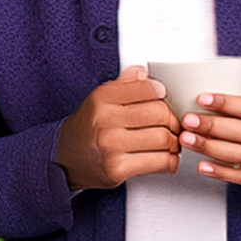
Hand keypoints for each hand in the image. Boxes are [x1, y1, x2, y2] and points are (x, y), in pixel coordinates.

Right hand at [55, 67, 180, 190]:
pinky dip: (169, 161)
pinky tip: (165, 158)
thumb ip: (124, 84)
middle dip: (174, 121)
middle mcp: (105, 120)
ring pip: (164, 139)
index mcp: (103, 98)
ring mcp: (110, 146)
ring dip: (174, 143)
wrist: (66, 157)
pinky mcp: (117, 169)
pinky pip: (159, 162)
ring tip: (171, 143)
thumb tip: (144, 71)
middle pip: (160, 114)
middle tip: (174, 126)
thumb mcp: (100, 99)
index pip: (148, 89)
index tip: (164, 102)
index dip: (163, 95)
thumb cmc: (88, 128)